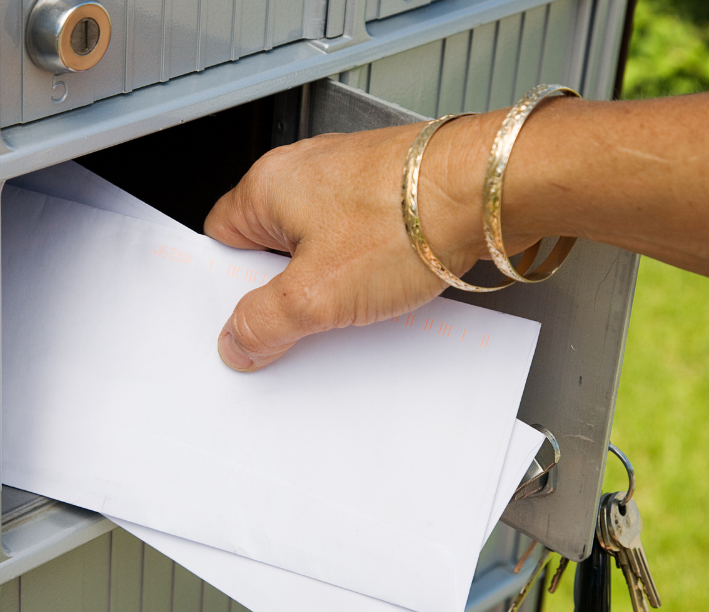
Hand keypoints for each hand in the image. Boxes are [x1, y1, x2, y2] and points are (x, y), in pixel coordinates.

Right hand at [204, 116, 502, 371]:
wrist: (487, 190)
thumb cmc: (406, 216)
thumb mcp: (316, 295)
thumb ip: (265, 323)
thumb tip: (237, 339)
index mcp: (268, 185)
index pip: (220, 240)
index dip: (226, 285)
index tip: (240, 321)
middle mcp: (305, 174)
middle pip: (270, 247)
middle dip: (282, 291)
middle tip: (299, 323)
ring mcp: (350, 181)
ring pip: (318, 247)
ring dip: (328, 283)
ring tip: (348, 310)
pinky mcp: (388, 194)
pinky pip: (358, 243)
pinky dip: (363, 271)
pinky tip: (381, 293)